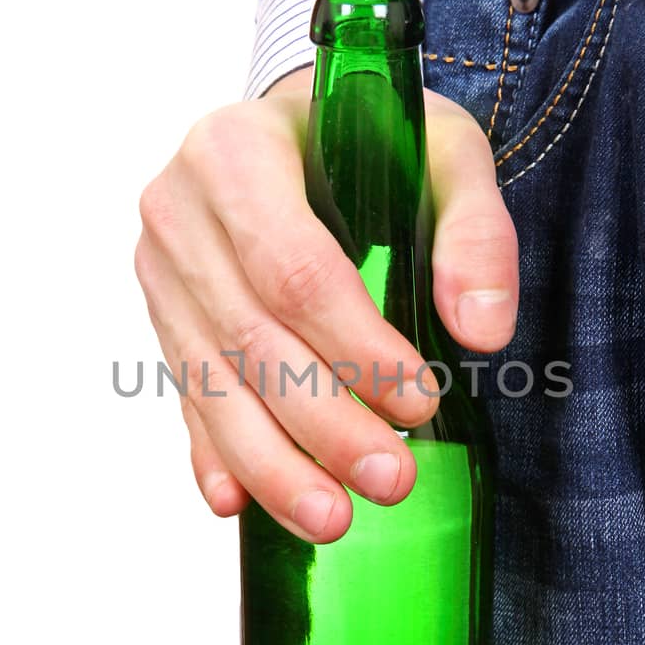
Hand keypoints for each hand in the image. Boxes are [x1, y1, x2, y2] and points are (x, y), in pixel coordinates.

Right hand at [134, 64, 517, 541]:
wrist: (290, 125)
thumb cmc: (367, 135)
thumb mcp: (442, 150)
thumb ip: (473, 230)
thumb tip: (483, 331)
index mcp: (234, 151)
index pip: (292, 267)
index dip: (354, 346)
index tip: (418, 401)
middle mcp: (179, 211)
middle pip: (249, 337)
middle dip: (321, 422)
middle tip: (391, 481)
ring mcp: (161, 269)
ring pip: (210, 382)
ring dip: (271, 461)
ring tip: (332, 519)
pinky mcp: (162, 316)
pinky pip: (184, 393)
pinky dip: (214, 452)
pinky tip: (242, 503)